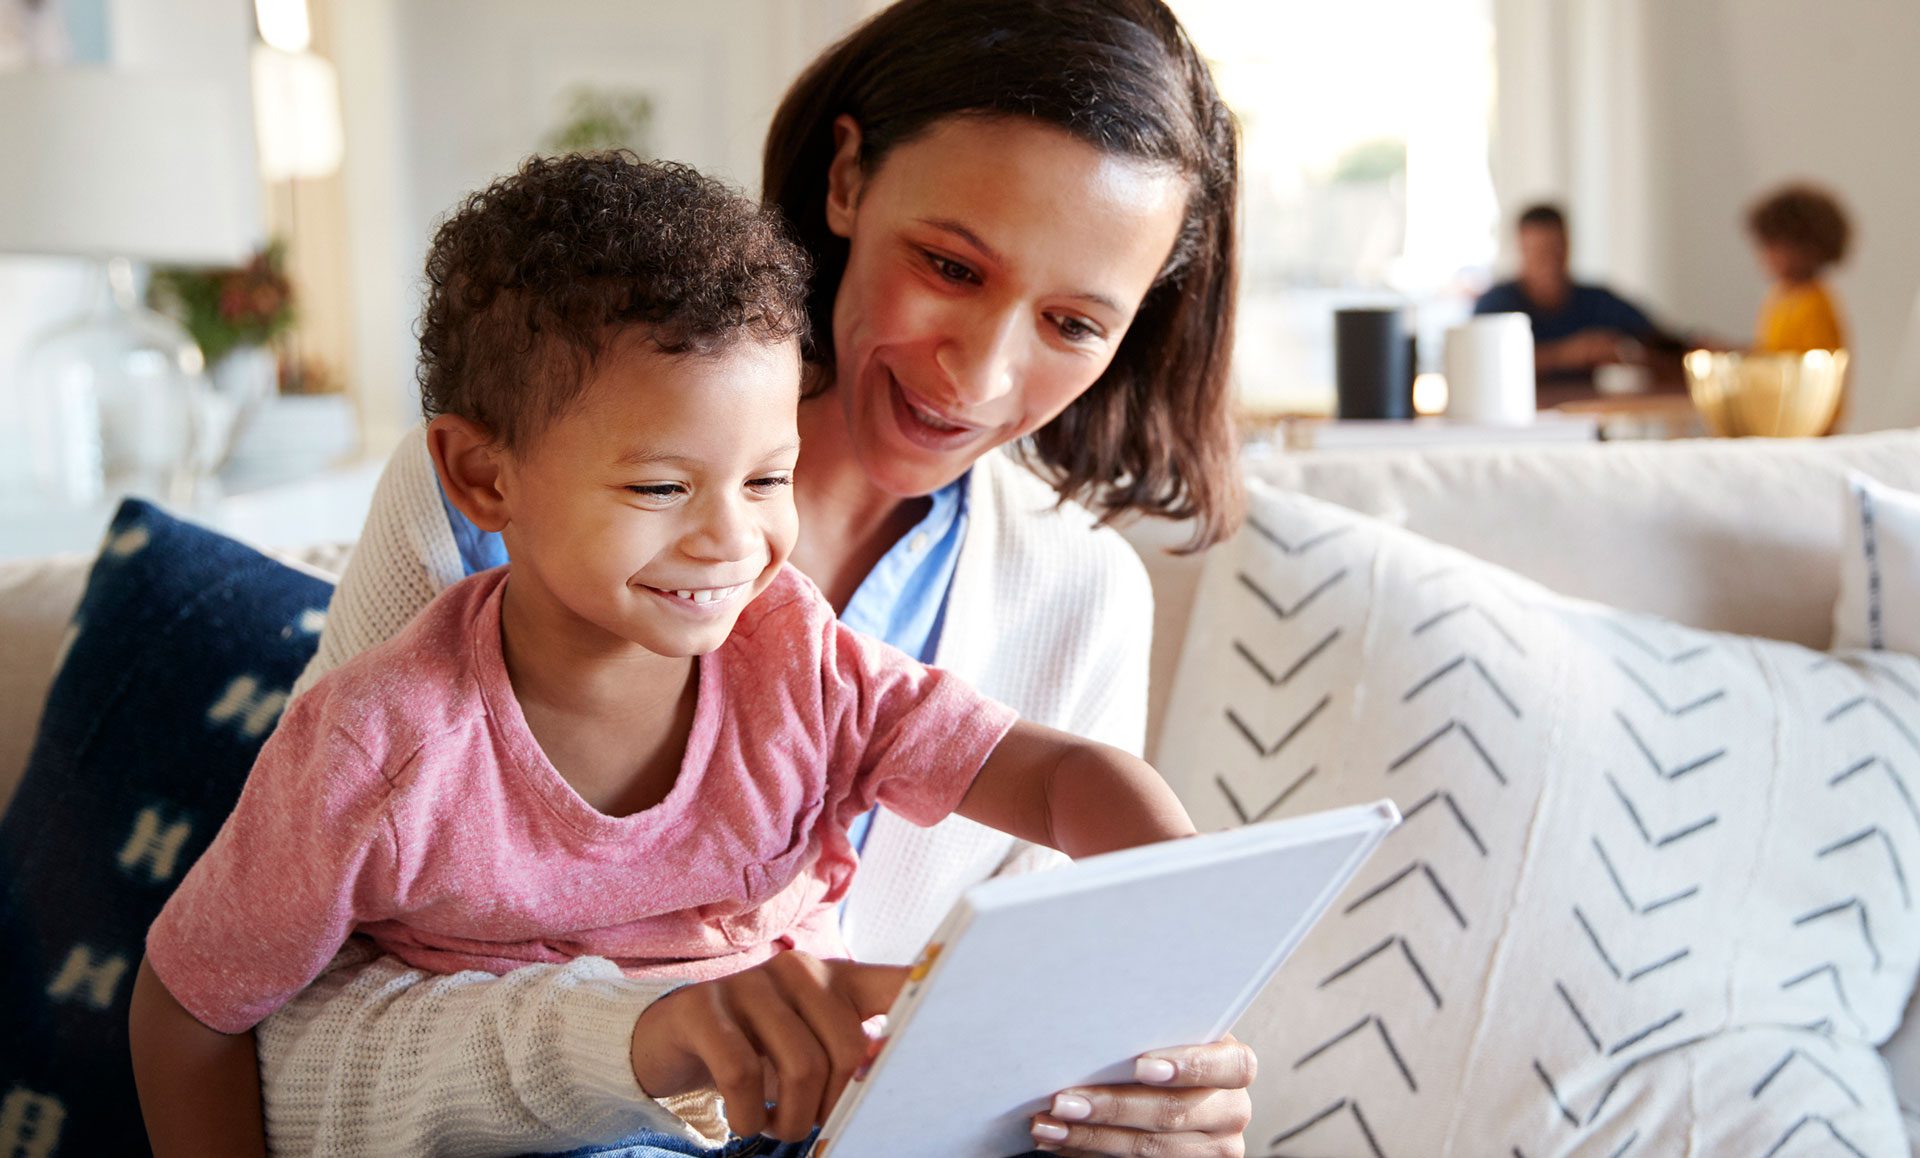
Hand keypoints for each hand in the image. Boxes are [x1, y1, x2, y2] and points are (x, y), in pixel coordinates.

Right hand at [628, 952, 905, 1141]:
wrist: (672, 1039)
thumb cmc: (758, 1049)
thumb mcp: (809, 1047)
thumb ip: (853, 1056)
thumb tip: (896, 1081)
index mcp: (837, 978)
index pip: (898, 982)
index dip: (927, 1005)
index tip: (949, 1034)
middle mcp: (798, 969)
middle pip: (849, 1051)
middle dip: (836, 1106)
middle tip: (813, 1125)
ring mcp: (749, 983)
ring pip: (800, 1069)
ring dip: (792, 1120)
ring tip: (777, 1126)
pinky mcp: (702, 1007)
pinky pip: (741, 1074)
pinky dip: (749, 1116)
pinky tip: (745, 1119)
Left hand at [1027, 1035, 1256, 1155]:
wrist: (1167, 1093)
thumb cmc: (1161, 1051)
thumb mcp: (1169, 1038)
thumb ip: (1151, 1032)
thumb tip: (1094, 1023)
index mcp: (1235, 1066)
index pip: (1231, 1066)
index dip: (1188, 1065)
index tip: (1140, 1065)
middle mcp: (1232, 1111)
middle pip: (1174, 1111)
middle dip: (1112, 1106)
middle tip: (1063, 1100)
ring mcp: (1214, 1149)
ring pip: (1151, 1148)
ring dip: (1090, 1135)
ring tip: (1048, 1123)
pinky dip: (1090, 1151)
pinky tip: (1061, 1140)